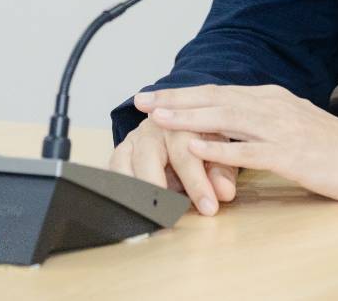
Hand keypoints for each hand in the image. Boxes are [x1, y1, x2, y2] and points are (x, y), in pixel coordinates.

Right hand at [108, 117, 237, 215]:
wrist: (183, 122)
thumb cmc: (203, 140)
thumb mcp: (219, 152)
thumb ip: (222, 172)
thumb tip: (224, 192)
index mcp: (181, 122)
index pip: (186, 153)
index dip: (197, 183)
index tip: (209, 208)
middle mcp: (153, 128)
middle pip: (148, 157)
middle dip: (156, 188)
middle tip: (166, 214)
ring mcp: (133, 139)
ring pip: (124, 164)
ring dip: (132, 191)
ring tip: (144, 215)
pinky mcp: (120, 152)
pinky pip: (112, 171)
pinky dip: (116, 189)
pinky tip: (125, 208)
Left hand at [133, 84, 337, 201]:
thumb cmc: (331, 146)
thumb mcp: (290, 124)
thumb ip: (259, 121)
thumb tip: (225, 124)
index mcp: (271, 98)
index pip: (218, 91)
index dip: (182, 93)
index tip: (151, 95)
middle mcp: (273, 106)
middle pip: (215, 99)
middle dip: (175, 99)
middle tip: (141, 101)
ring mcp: (282, 128)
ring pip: (228, 118)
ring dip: (191, 117)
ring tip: (160, 117)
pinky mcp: (292, 154)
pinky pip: (251, 150)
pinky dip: (223, 148)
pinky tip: (199, 147)